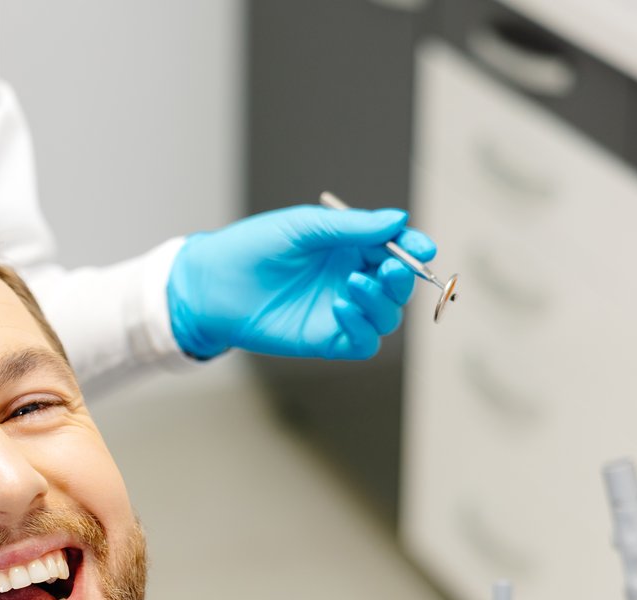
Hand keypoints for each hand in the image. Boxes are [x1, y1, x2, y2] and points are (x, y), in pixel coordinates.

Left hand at [166, 205, 437, 360]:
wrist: (213, 284)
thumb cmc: (253, 248)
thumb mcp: (303, 227)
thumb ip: (351, 227)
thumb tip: (398, 219)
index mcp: (350, 247)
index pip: (396, 249)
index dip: (414, 248)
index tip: (422, 248)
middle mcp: (351, 279)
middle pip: (397, 285)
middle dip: (401, 278)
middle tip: (387, 269)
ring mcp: (341, 311)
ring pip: (387, 316)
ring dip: (381, 302)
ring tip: (353, 285)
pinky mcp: (326, 339)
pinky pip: (364, 343)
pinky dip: (363, 328)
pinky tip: (340, 308)